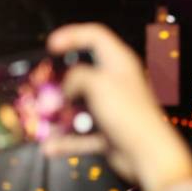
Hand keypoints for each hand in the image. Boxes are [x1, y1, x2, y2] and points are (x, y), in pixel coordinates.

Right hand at [43, 24, 191, 190]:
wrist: (148, 154)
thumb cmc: (128, 113)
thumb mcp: (98, 84)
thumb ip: (76, 77)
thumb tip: (66, 88)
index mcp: (119, 62)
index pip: (95, 36)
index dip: (72, 35)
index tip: (51, 46)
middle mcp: (116, 82)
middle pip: (83, 75)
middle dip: (60, 84)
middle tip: (44, 90)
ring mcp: (112, 108)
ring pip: (80, 107)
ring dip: (60, 115)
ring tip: (44, 121)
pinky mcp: (108, 132)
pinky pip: (82, 135)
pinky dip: (67, 141)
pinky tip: (50, 147)